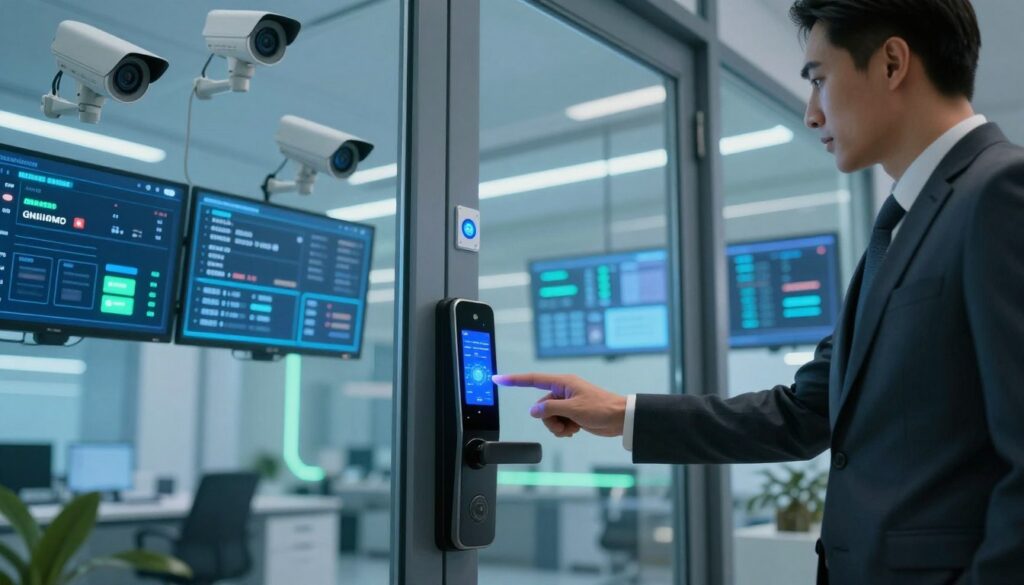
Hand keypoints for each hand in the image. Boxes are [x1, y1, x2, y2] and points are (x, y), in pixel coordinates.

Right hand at [491, 373, 625, 438]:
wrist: (620, 419)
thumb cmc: (601, 409)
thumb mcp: (573, 410)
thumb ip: (550, 409)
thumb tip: (534, 411)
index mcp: (563, 383)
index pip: (533, 380)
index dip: (514, 380)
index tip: (498, 379)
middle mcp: (563, 391)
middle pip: (541, 406)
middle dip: (549, 420)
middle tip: (565, 424)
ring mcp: (567, 403)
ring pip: (549, 417)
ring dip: (557, 426)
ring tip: (573, 428)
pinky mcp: (572, 413)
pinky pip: (558, 422)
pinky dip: (564, 428)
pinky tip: (576, 429)